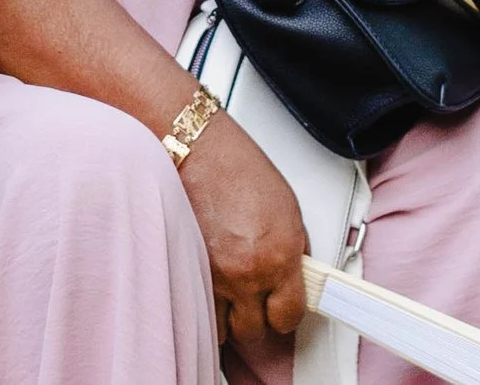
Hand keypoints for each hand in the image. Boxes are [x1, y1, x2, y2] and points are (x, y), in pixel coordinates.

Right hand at [177, 115, 308, 351]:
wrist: (193, 147)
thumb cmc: (238, 167)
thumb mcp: (286, 209)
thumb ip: (292, 251)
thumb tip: (296, 277)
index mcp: (280, 257)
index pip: (288, 317)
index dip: (285, 316)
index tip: (281, 310)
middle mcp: (246, 273)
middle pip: (252, 332)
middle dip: (254, 320)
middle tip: (252, 304)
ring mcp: (211, 274)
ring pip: (219, 328)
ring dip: (223, 316)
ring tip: (225, 296)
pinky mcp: (183, 268)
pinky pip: (194, 304)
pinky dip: (198, 301)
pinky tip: (203, 284)